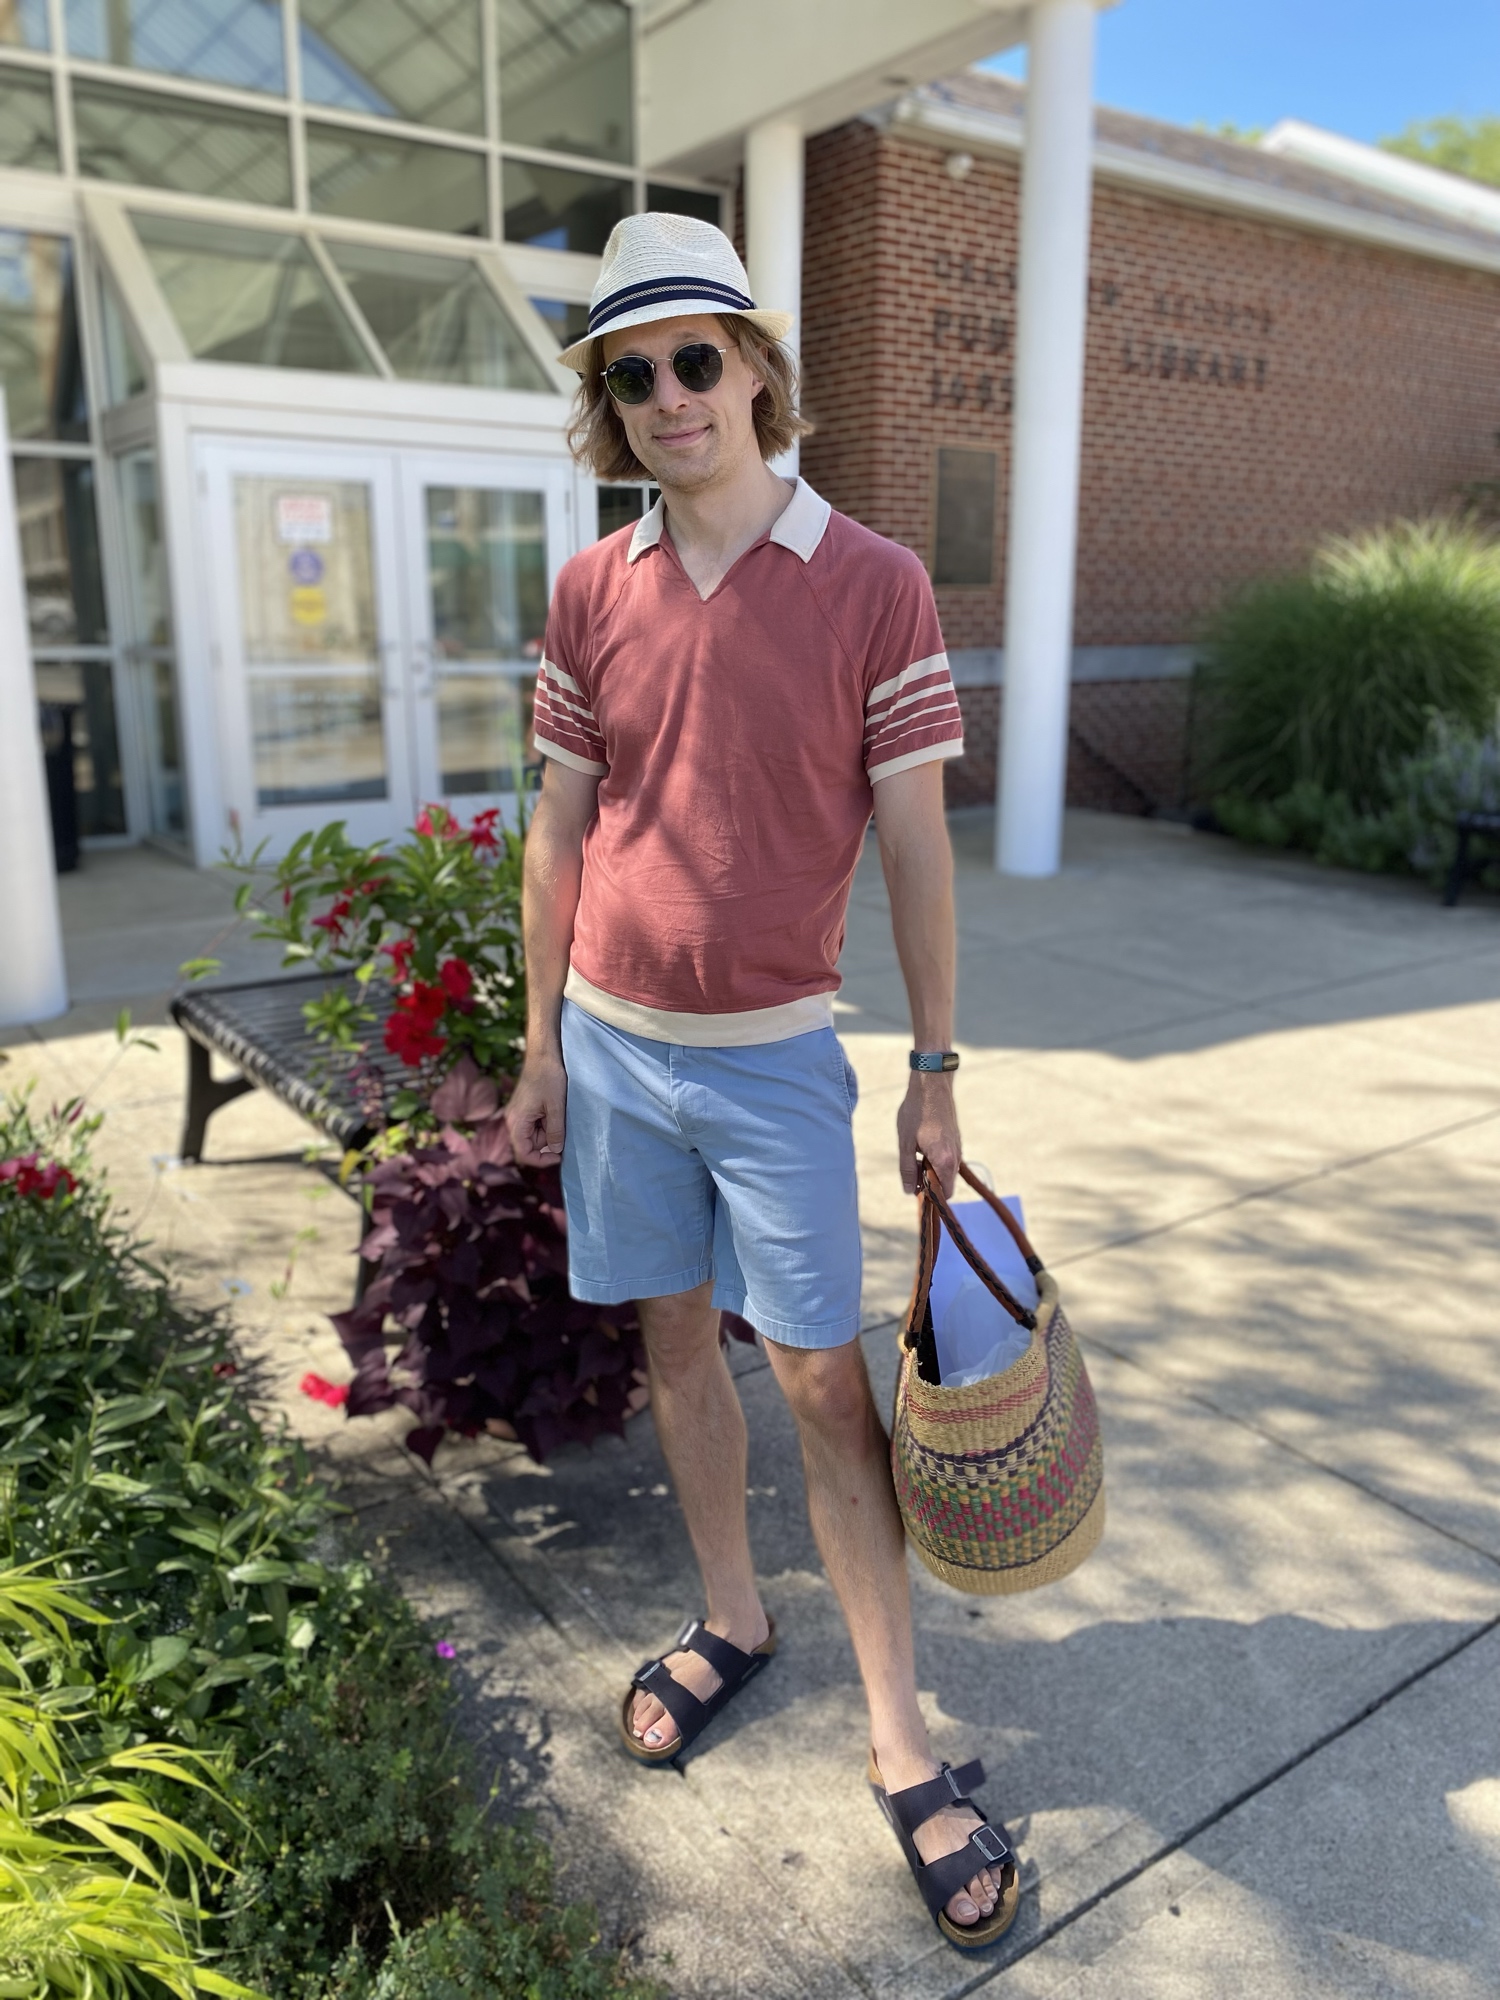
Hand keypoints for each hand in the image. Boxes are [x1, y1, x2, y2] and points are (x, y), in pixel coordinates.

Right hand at [506, 1054, 567, 1167]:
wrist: (543, 1055)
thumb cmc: (549, 1077)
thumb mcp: (556, 1106)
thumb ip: (555, 1131)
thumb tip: (555, 1151)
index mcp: (517, 1121)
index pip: (524, 1154)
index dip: (541, 1160)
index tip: (559, 1156)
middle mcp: (513, 1120)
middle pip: (529, 1146)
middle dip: (547, 1143)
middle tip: (562, 1129)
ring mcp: (518, 1115)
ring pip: (534, 1136)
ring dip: (548, 1132)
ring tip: (558, 1114)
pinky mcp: (524, 1110)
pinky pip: (534, 1126)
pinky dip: (546, 1124)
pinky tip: (554, 1111)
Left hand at [897, 1073, 960, 1196]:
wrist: (932, 1084)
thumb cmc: (916, 1112)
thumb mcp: (905, 1143)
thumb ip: (907, 1170)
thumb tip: (910, 1191)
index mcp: (944, 1160)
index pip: (945, 1193)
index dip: (930, 1196)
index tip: (915, 1190)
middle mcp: (956, 1156)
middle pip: (946, 1183)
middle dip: (929, 1182)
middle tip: (911, 1170)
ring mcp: (958, 1147)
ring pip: (946, 1170)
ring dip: (931, 1169)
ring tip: (914, 1154)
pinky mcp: (956, 1139)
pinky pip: (947, 1158)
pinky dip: (935, 1159)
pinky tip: (921, 1146)